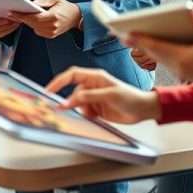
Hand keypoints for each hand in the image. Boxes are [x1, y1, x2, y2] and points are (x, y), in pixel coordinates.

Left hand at [7, 0, 81, 38]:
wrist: (76, 17)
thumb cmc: (65, 6)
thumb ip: (42, 2)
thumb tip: (31, 4)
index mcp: (53, 17)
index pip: (34, 18)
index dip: (22, 15)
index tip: (12, 12)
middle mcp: (52, 26)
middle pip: (32, 24)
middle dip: (21, 18)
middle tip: (10, 13)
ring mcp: (52, 33)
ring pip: (33, 28)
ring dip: (26, 22)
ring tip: (16, 15)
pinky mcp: (51, 36)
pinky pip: (38, 31)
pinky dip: (33, 26)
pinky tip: (27, 20)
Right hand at [46, 67, 160, 123]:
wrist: (144, 110)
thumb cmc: (131, 97)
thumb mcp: (109, 95)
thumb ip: (88, 97)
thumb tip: (69, 101)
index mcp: (95, 77)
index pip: (71, 75)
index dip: (58, 81)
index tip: (49, 91)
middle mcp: (92, 86)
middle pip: (72, 92)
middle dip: (70, 101)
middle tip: (64, 110)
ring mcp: (94, 98)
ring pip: (77, 104)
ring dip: (81, 110)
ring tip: (93, 114)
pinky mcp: (96, 109)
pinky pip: (84, 112)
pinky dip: (86, 116)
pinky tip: (95, 117)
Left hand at [125, 7, 192, 86]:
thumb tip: (189, 9)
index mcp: (184, 57)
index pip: (157, 47)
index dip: (141, 39)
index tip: (125, 33)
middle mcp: (178, 66)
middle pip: (152, 52)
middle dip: (136, 41)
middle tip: (117, 32)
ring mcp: (179, 71)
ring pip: (156, 57)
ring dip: (143, 46)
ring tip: (127, 35)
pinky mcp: (181, 72)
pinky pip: (163, 60)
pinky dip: (154, 51)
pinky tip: (147, 42)